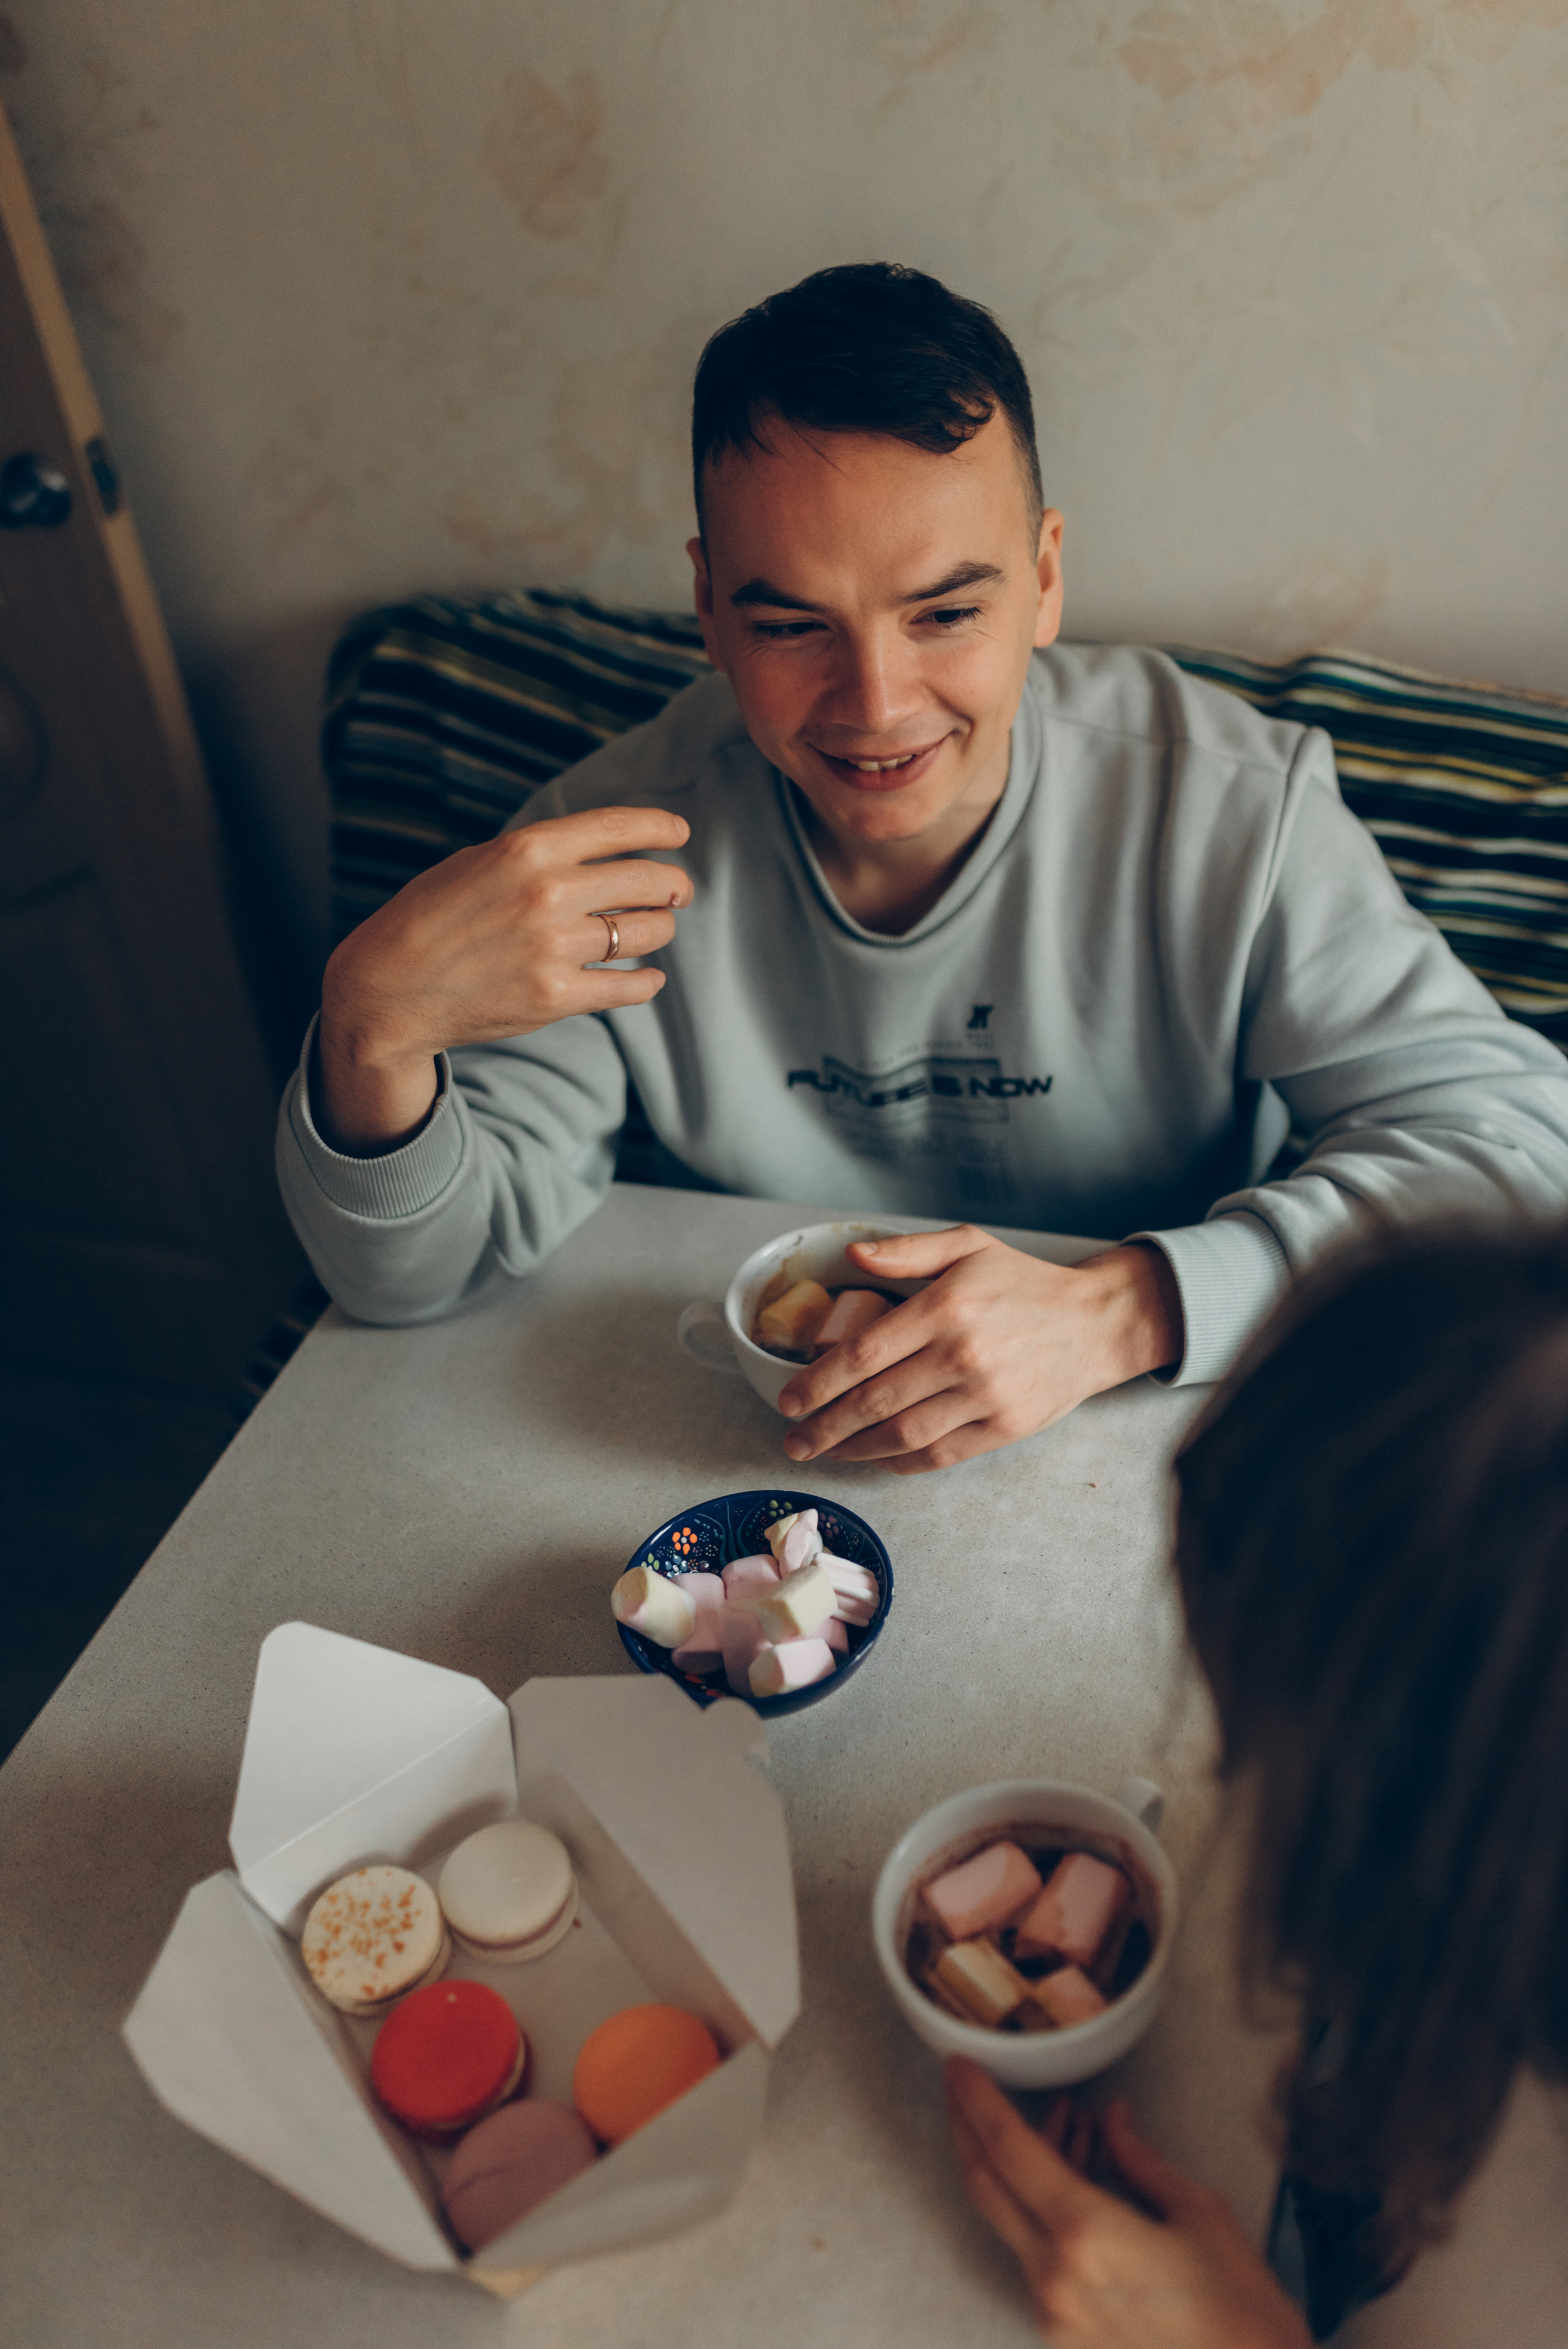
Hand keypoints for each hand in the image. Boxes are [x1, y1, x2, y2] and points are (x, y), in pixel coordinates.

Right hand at [316, 806, 690, 1149]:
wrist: (388, 990)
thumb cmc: (430, 918)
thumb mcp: (479, 862)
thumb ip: (540, 853)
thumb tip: (604, 852)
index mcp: (528, 849)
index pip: (619, 826)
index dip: (660, 826)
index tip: (679, 832)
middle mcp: (547, 893)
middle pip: (647, 879)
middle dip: (674, 883)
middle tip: (678, 890)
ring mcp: (554, 948)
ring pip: (646, 931)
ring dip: (661, 928)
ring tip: (655, 928)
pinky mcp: (556, 997)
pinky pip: (629, 986)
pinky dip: (646, 981)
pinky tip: (647, 977)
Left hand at [777, 1228, 1180, 1473]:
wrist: (1095, 1323)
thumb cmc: (1024, 1283)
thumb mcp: (967, 1247)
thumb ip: (906, 1251)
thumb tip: (851, 1255)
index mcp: (945, 1307)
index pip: (863, 1354)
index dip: (818, 1383)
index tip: (788, 1400)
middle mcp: (962, 1355)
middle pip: (874, 1402)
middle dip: (823, 1427)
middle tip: (794, 1440)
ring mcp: (985, 1397)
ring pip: (902, 1436)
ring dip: (854, 1450)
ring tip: (826, 1451)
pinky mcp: (1004, 1428)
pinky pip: (939, 1455)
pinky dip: (900, 1462)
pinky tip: (876, 1457)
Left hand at [946, 2058, 1310, 2348]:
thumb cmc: (1242, 2315)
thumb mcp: (1200, 2215)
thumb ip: (1142, 2162)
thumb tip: (1113, 2122)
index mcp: (1086, 2235)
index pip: (1009, 2149)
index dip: (977, 2100)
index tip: (960, 2066)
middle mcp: (1054, 2277)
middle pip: (986, 2185)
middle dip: (967, 2128)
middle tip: (965, 2085)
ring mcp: (1054, 2313)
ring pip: (1011, 2219)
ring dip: (1019, 2167)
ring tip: (1064, 2122)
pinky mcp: (1062, 2337)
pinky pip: (1035, 2256)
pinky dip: (1041, 2210)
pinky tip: (1076, 2178)